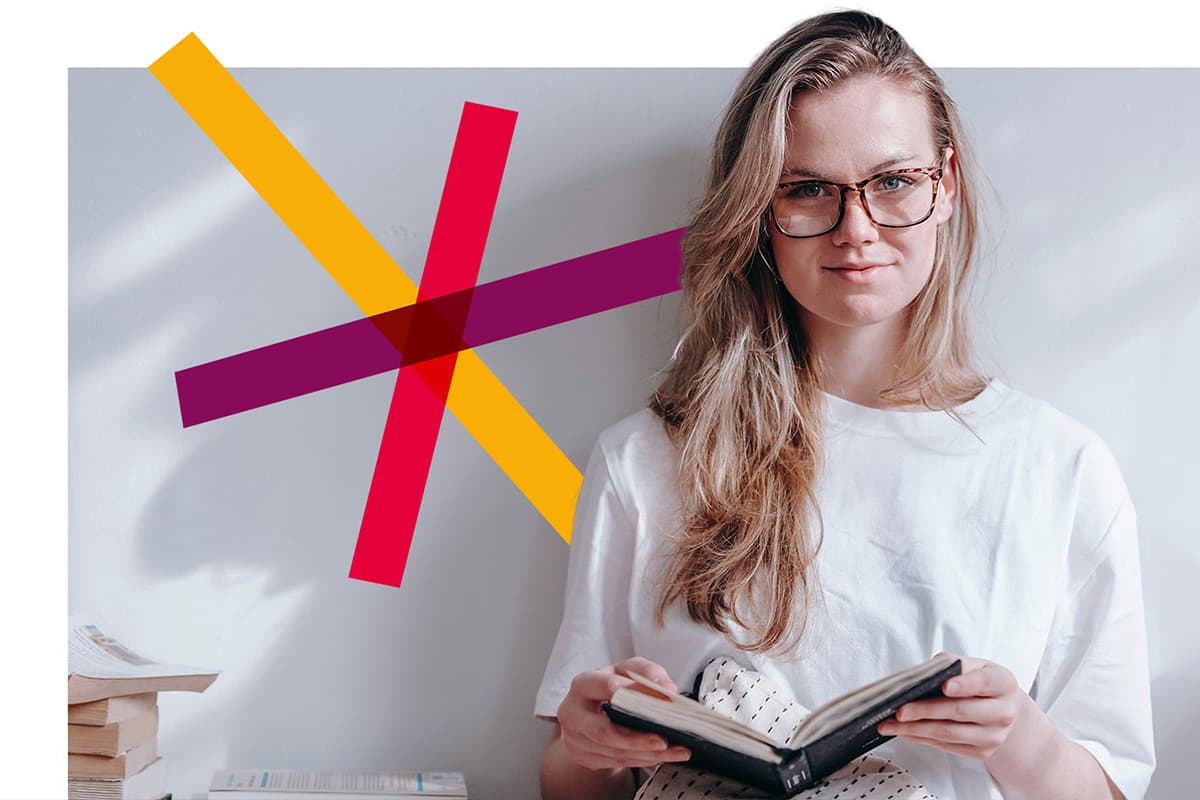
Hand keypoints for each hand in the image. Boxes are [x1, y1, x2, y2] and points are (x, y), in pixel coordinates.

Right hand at [555, 656, 692, 770]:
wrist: (586, 711)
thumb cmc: (608, 688)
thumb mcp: (625, 671)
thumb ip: (647, 672)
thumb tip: (667, 688)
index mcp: (583, 685)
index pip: (607, 687)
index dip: (634, 693)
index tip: (659, 700)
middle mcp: (573, 712)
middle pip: (604, 731)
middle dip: (637, 739)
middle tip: (664, 741)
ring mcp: (575, 738)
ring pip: (614, 752)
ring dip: (647, 754)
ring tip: (675, 751)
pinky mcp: (583, 757)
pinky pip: (616, 762)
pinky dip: (642, 760)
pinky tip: (661, 756)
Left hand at [876, 653, 1024, 760]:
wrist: (1004, 710)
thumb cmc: (981, 682)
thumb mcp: (974, 665)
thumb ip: (952, 664)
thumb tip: (924, 672)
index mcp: (1004, 683)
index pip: (984, 683)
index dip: (964, 685)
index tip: (943, 686)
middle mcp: (1004, 712)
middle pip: (960, 711)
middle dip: (926, 710)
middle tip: (899, 710)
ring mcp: (994, 736)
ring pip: (949, 733)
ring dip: (916, 729)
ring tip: (890, 724)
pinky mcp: (982, 753)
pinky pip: (946, 746)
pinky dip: (922, 738)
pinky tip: (903, 732)